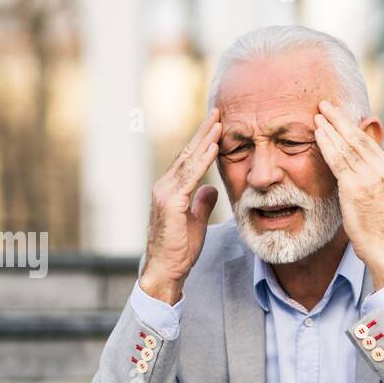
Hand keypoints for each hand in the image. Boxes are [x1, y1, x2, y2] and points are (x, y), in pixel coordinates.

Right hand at [141, 108, 221, 304]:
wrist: (166, 270)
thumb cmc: (179, 250)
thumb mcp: (196, 222)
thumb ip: (202, 203)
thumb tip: (211, 188)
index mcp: (171, 190)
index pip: (189, 160)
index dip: (203, 142)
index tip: (217, 125)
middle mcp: (164, 186)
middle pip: (188, 154)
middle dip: (204, 132)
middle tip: (218, 112)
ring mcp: (165, 193)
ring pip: (188, 160)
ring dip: (205, 140)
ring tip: (219, 122)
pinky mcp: (170, 202)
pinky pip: (190, 177)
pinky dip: (203, 161)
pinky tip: (214, 147)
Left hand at [313, 99, 383, 286]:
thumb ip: (374, 184)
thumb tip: (361, 176)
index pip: (369, 143)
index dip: (353, 128)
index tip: (341, 118)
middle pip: (358, 137)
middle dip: (340, 119)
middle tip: (326, 105)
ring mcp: (371, 177)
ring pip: (347, 145)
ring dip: (330, 127)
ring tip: (318, 114)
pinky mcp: (356, 187)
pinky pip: (338, 159)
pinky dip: (327, 143)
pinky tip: (318, 133)